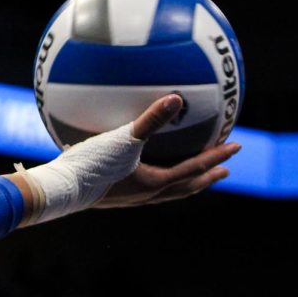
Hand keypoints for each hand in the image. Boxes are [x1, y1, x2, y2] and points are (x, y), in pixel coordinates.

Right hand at [93, 94, 239, 207]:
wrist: (61, 190)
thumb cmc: (93, 165)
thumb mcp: (123, 139)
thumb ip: (150, 119)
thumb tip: (176, 98)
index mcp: (155, 182)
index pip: (194, 169)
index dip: (216, 156)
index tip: (236, 147)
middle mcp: (147, 194)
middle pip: (186, 188)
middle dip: (206, 177)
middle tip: (223, 169)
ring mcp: (130, 198)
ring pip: (166, 192)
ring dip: (184, 183)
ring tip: (190, 175)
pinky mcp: (113, 195)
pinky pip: (145, 188)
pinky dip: (157, 179)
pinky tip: (141, 169)